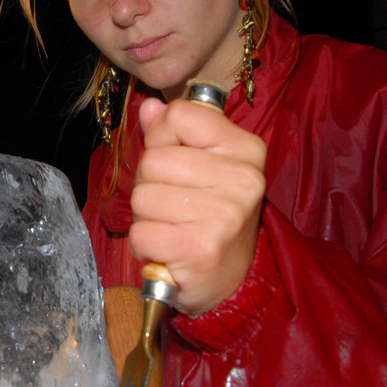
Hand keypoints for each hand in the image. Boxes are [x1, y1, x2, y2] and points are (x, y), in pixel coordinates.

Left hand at [129, 96, 265, 314]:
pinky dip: (145, 243)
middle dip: (149, 184)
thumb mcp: (198, 164)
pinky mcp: (201, 249)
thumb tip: (149, 107)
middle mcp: (243, 179)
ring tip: (171, 227)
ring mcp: (224, 216)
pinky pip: (141, 232)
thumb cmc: (207, 214)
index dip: (162, 139)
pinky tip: (167, 248)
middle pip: (153, 159)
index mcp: (245, 149)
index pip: (179, 116)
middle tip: (173, 205)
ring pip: (142, 196)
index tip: (178, 163)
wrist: (229, 279)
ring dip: (146, 216)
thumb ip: (171, 132)